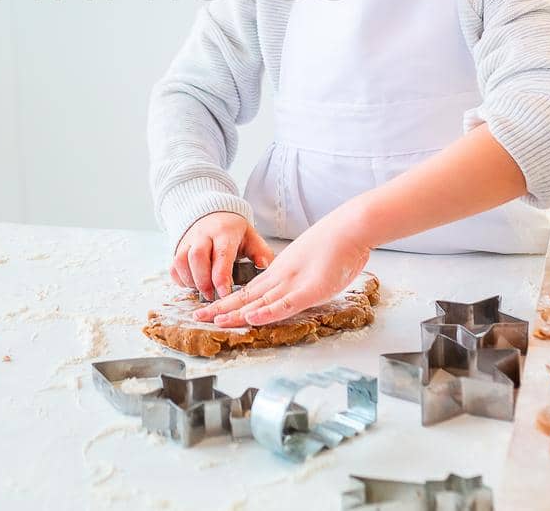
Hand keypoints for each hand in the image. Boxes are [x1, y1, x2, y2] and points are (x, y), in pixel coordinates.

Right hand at [171, 212, 275, 301]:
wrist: (212, 215)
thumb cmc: (233, 232)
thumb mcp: (250, 237)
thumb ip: (260, 251)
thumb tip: (264, 265)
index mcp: (224, 232)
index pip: (221, 254)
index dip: (221, 276)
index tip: (224, 294)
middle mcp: (203, 234)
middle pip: (197, 257)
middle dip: (203, 281)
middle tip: (211, 296)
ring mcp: (188, 241)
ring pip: (181, 261)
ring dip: (191, 281)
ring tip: (203, 292)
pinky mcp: (178, 248)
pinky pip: (173, 266)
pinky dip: (180, 279)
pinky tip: (192, 285)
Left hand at [191, 206, 370, 326]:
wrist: (351, 228)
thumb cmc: (336, 247)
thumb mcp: (311, 267)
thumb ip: (298, 280)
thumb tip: (293, 291)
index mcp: (280, 274)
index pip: (248, 292)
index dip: (228, 302)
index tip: (210, 311)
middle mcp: (280, 278)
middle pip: (245, 297)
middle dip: (221, 308)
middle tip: (197, 316)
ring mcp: (293, 283)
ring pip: (258, 301)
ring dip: (234, 312)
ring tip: (212, 320)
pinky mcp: (310, 289)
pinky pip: (285, 304)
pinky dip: (267, 312)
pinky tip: (250, 318)